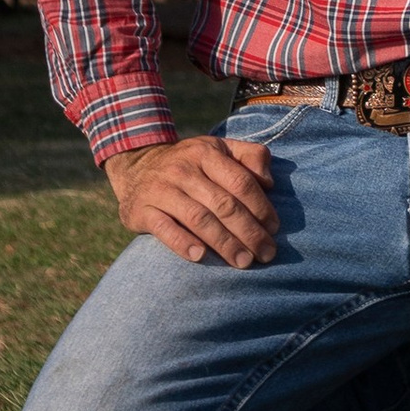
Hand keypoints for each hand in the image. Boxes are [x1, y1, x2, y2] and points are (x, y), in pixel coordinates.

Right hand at [107, 133, 279, 266]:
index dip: (261, 207)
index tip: (274, 228)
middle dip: (249, 232)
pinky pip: (164, 228)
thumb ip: (250, 156)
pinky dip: (182, 242)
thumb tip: (269, 182)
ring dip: (224, 243)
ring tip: (243, 261)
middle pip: (223, 204)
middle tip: (266, 253)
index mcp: (207, 154)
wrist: (135, 166)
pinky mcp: (142, 210)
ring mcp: (161, 190)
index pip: (241, 182)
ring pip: (199, 219)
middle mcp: (184, 170)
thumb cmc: (190, 163)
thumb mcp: (219, 148)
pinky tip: (200, 256)